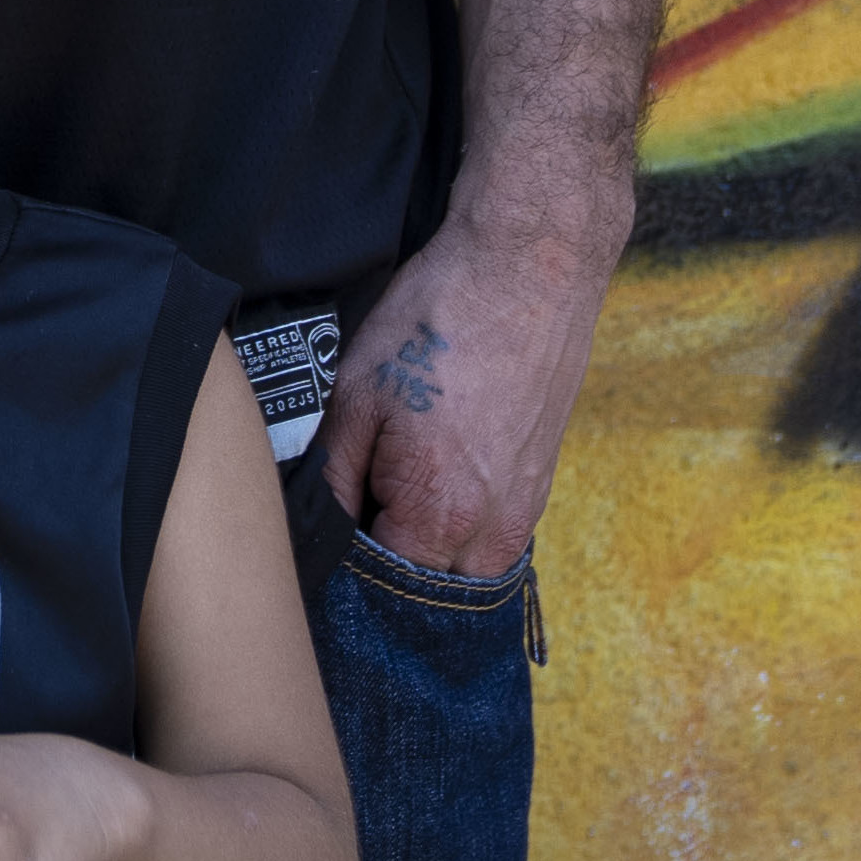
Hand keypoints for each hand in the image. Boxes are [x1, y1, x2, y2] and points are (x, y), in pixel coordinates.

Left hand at [311, 204, 612, 577]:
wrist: (527, 266)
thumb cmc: (438, 321)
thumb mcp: (356, 395)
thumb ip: (333, 478)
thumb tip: (320, 532)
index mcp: (439, 512)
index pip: (380, 588)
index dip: (344, 574)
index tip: (320, 550)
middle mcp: (492, 529)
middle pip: (428, 594)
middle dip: (388, 577)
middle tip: (350, 529)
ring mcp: (524, 510)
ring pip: (464, 575)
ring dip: (426, 558)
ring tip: (388, 509)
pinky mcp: (539, 485)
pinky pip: (492, 542)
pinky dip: (457, 534)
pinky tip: (429, 488)